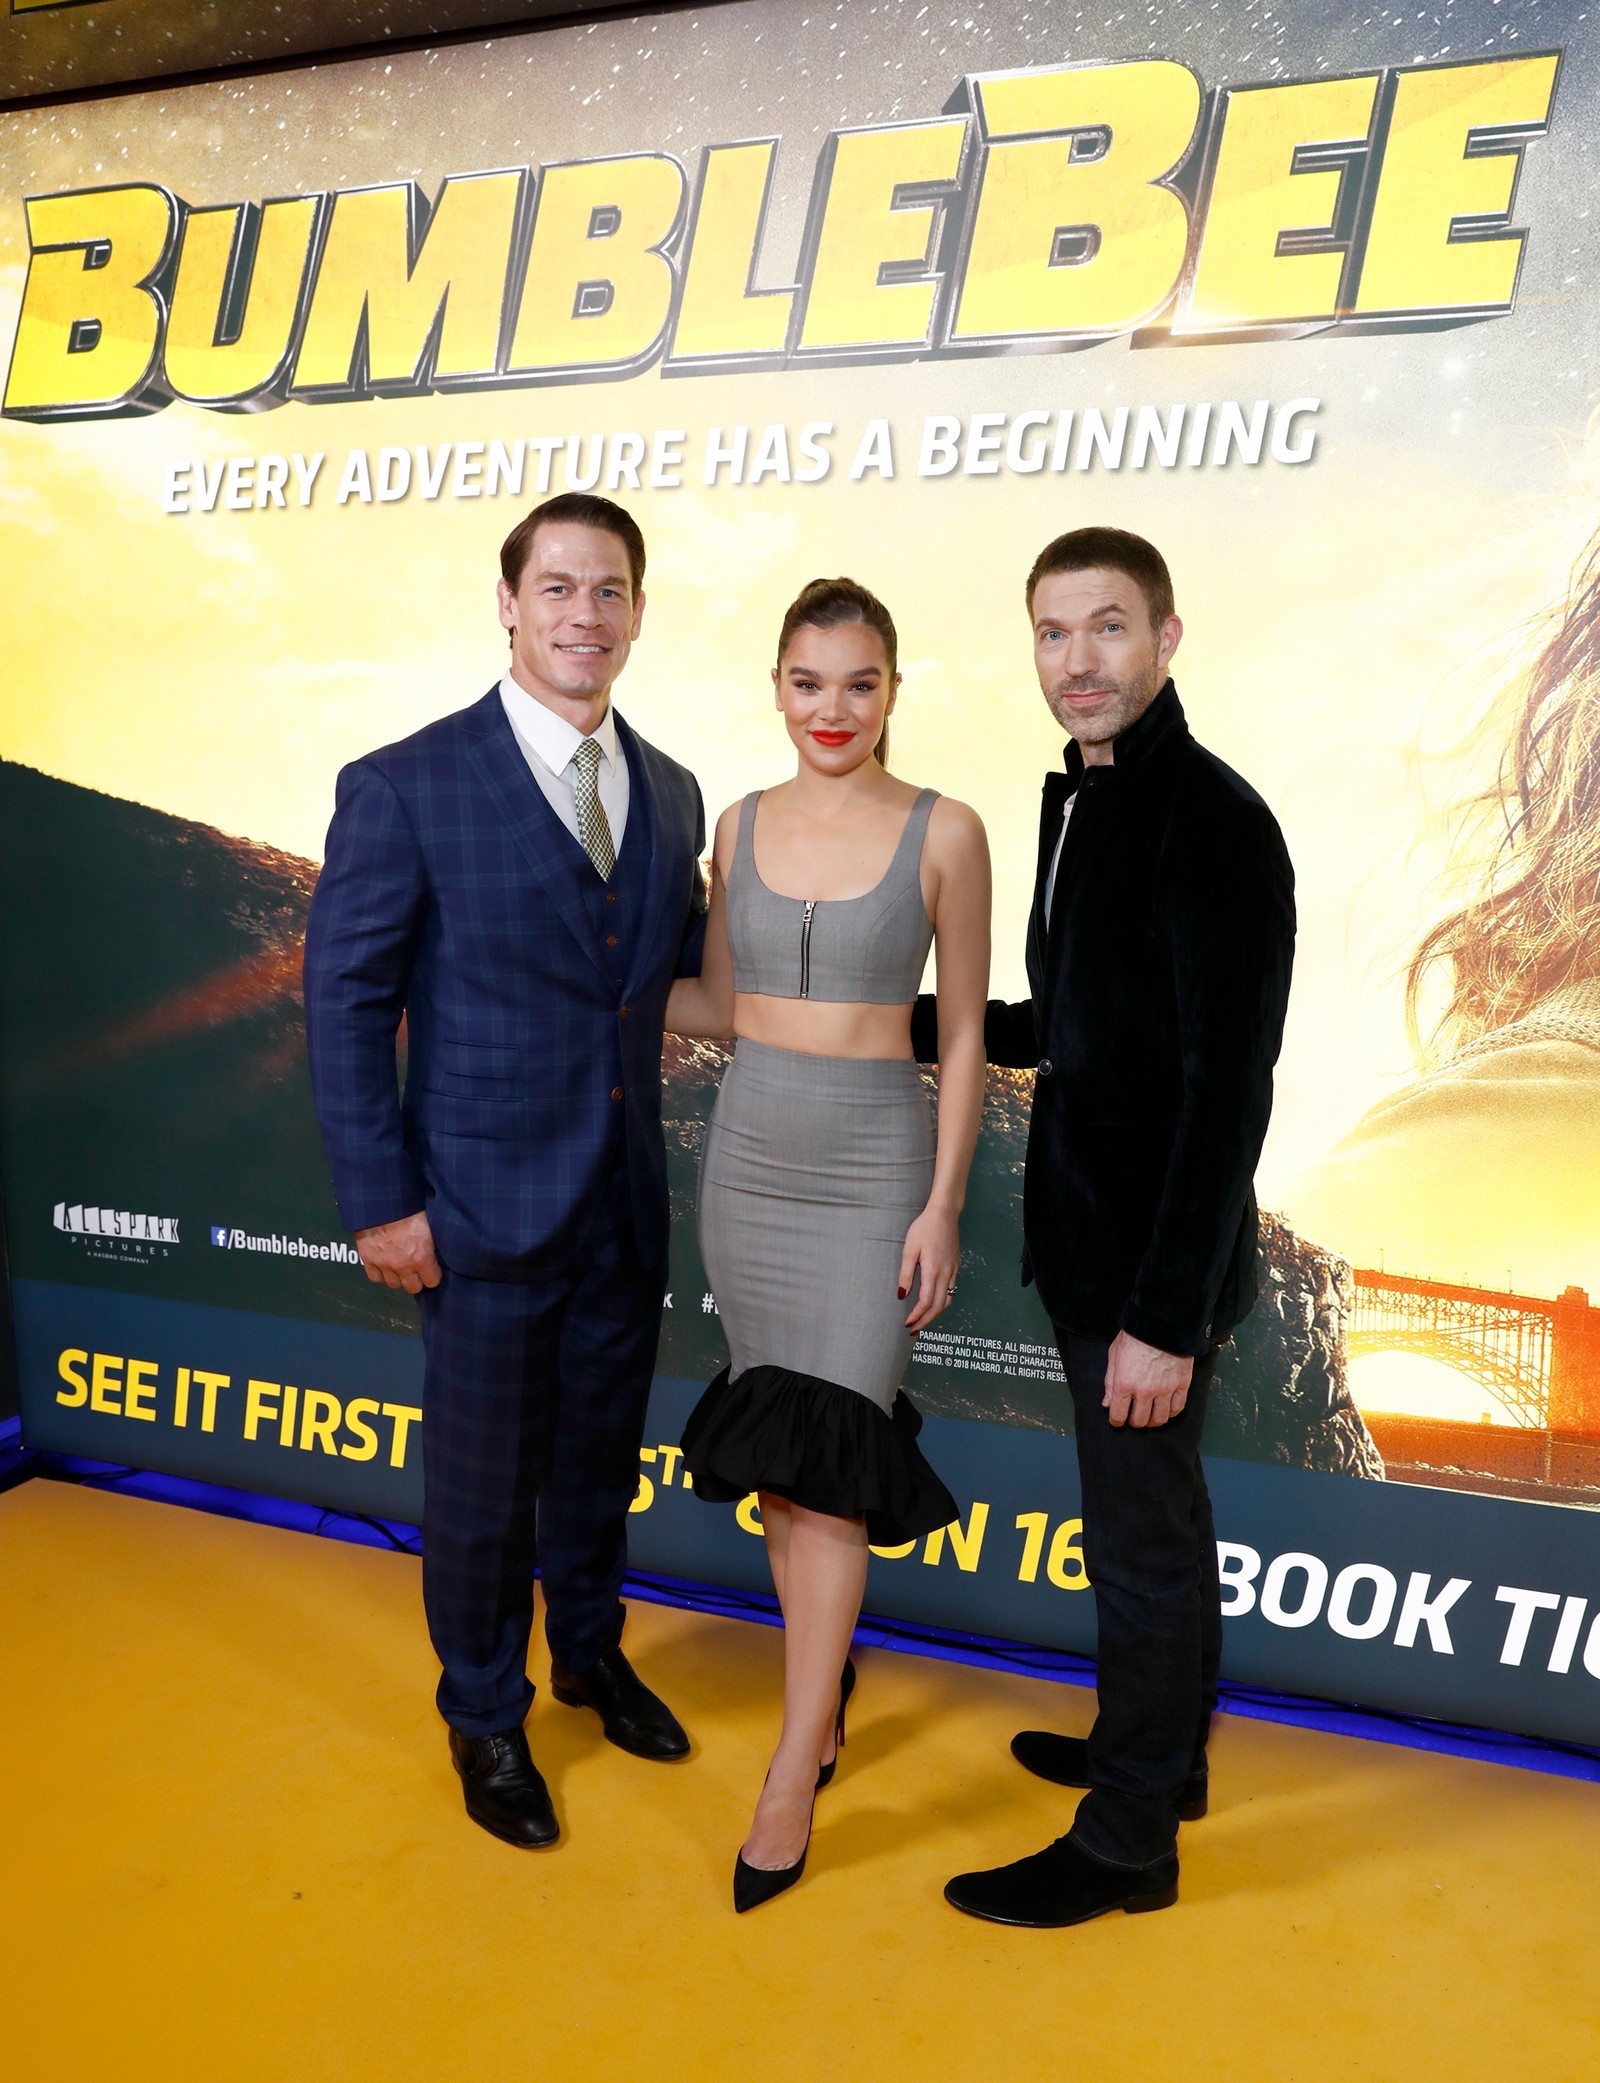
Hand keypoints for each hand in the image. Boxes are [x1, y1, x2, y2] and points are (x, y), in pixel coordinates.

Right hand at [355, 1210, 441, 1294]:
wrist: (382, 1200)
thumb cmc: (409, 1207)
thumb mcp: (430, 1225)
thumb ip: (433, 1244)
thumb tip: (440, 1251)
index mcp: (421, 1257)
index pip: (432, 1281)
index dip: (433, 1275)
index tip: (433, 1269)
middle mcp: (403, 1265)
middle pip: (413, 1287)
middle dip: (417, 1279)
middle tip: (417, 1269)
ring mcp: (384, 1264)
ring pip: (394, 1284)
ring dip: (398, 1277)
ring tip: (401, 1265)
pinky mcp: (368, 1259)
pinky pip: (375, 1277)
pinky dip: (380, 1273)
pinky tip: (385, 1265)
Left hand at [898, 1205, 959, 1332]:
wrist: (944, 1214)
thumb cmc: (924, 1228)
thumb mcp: (909, 1249)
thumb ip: (906, 1274)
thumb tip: (902, 1295)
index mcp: (933, 1270)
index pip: (926, 1301)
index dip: (917, 1316)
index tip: (907, 1323)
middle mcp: (946, 1274)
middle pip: (938, 1306)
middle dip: (925, 1321)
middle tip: (913, 1330)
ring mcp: (953, 1271)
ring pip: (947, 1301)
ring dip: (935, 1314)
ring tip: (923, 1321)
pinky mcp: (956, 1267)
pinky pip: (951, 1291)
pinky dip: (943, 1303)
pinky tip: (934, 1304)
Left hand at [1102, 1329, 1192, 1428]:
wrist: (1161, 1324)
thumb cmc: (1135, 1336)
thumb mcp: (1114, 1356)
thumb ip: (1110, 1382)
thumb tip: (1107, 1403)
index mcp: (1124, 1383)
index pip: (1118, 1415)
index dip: (1116, 1421)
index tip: (1117, 1420)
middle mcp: (1144, 1391)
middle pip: (1139, 1421)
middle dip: (1134, 1422)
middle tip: (1134, 1417)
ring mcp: (1165, 1390)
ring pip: (1159, 1419)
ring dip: (1152, 1421)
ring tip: (1150, 1416)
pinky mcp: (1181, 1385)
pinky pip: (1177, 1409)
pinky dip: (1170, 1413)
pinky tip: (1165, 1409)